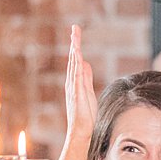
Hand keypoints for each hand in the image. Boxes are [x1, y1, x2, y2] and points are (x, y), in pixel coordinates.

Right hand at [64, 24, 97, 145]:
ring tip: (75, 36)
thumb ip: (86, 78)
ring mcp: (74, 87)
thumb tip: (85, 63)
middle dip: (74, 42)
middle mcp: (72, 82)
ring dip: (75, 50)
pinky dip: (76, 65)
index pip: (76, 60)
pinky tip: (78, 56)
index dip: (77, 46)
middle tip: (75, 28)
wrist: (81, 131)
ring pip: (74, 64)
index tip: (76, 33)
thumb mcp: (88, 92)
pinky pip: (76, 76)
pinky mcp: (77, 93)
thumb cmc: (86, 115)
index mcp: (75, 82)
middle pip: (73, 58)